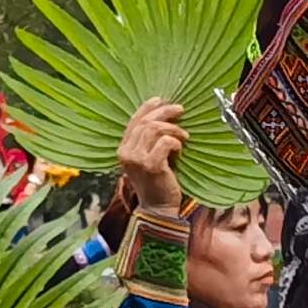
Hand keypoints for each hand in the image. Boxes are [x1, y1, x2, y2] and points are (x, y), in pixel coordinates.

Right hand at [116, 98, 185, 212]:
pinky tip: (180, 150)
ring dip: (173, 129)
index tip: (162, 100)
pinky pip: (165, 143)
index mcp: (123, 149)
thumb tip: (164, 115)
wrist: (158, 208)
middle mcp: (126, 153)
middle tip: (181, 110)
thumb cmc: (158, 182)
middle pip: (145, 122)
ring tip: (184, 136)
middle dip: (165, 112)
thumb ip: (149, 140)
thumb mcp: (149, 157)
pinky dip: (175, 142)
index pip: (133, 121)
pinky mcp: (150, 166)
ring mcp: (136, 160)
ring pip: (154, 129)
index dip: (147, 107)